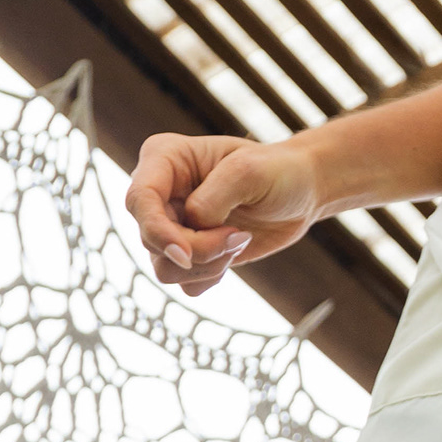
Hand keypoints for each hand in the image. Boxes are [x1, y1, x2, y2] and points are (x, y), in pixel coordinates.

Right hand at [125, 131, 324, 292]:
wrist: (301, 191)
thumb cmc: (277, 170)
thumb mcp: (249, 171)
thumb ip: (213, 198)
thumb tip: (191, 225)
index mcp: (163, 159)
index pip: (140, 199)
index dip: (157, 231)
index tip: (186, 254)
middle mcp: (160, 194)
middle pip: (151, 239)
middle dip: (198, 249)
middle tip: (239, 236)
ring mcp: (171, 225)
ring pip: (164, 267)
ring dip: (207, 264)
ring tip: (240, 238)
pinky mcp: (189, 253)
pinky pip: (184, 283)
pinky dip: (211, 276)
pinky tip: (234, 251)